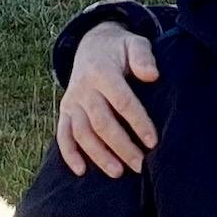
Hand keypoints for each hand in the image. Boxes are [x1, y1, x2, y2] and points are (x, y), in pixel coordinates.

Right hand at [57, 23, 158, 176]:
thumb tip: (152, 75)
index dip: (138, 122)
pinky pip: (63, 134)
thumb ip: (143, 56)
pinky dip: (69, 154)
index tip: (153, 142)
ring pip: (82, 133)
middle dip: (122, 146)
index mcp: (102, 72)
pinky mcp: (65, 111)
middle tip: (141, 165)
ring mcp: (72, 101)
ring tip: (118, 172)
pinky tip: (82, 171)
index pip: (122, 102)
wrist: (91, 46)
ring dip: (98, 155)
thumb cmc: (120, 50)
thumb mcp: (134, 43)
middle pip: (102, 122)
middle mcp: (84, 88)